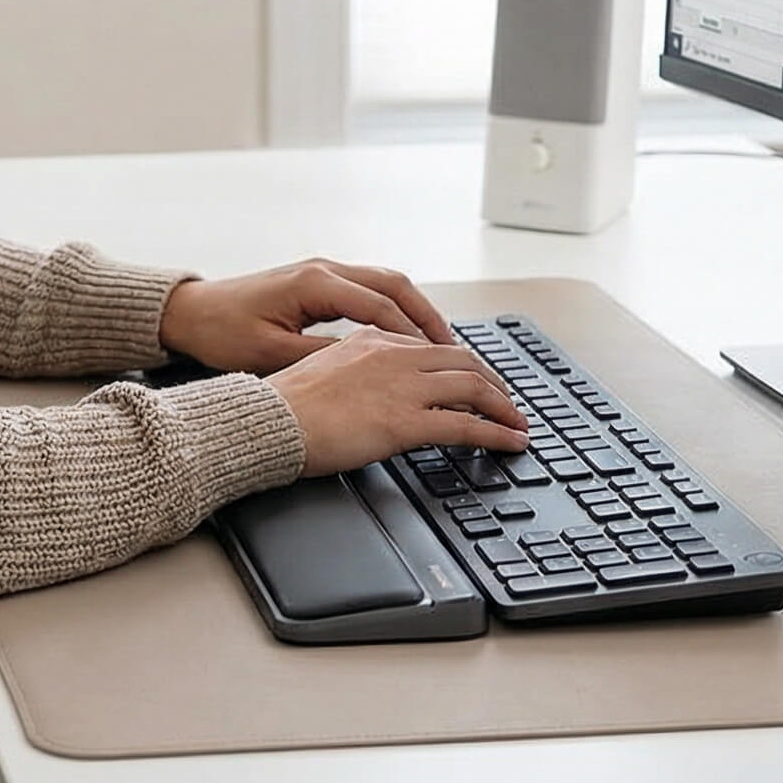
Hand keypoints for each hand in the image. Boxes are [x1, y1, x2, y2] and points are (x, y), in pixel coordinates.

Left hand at [157, 258, 458, 373]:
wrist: (190, 313)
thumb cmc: (222, 334)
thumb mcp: (271, 355)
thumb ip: (322, 360)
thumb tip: (367, 369)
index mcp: (315, 284)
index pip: (381, 307)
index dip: (415, 336)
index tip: (441, 360)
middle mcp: (323, 269)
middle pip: (394, 285)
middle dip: (428, 316)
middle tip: (455, 349)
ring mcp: (321, 271)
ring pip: (385, 283)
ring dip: (414, 309)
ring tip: (439, 343)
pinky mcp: (316, 281)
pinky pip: (368, 288)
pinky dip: (393, 308)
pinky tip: (403, 334)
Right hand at [266, 328, 529, 476]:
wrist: (265, 421)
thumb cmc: (281, 406)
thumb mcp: (321, 372)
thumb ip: (354, 373)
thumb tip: (370, 393)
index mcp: (370, 339)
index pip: (430, 347)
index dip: (460, 365)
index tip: (473, 380)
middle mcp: (392, 355)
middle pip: (462, 360)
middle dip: (493, 382)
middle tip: (507, 402)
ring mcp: (401, 386)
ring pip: (473, 386)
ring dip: (504, 406)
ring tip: (517, 423)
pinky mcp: (405, 421)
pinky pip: (466, 425)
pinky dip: (496, 433)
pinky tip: (510, 443)